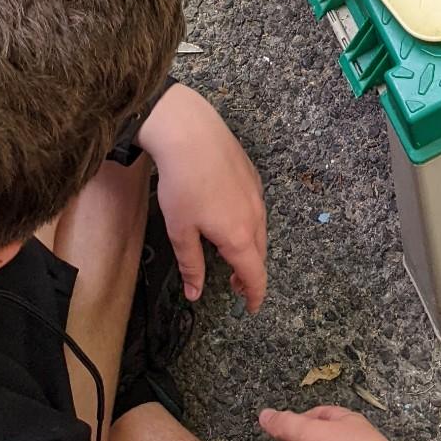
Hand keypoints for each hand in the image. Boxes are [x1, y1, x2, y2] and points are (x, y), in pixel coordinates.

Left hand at [134, 86, 266, 311]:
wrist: (190, 132)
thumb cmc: (182, 184)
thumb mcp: (180, 231)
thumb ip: (192, 265)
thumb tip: (195, 295)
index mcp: (239, 236)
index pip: (255, 275)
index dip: (255, 295)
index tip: (251, 308)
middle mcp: (255, 215)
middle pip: (259, 254)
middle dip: (250, 273)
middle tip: (233, 285)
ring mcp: (256, 192)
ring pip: (260, 230)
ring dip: (249, 248)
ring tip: (230, 254)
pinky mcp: (252, 174)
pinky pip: (256, 208)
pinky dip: (248, 224)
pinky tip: (229, 218)